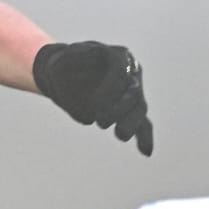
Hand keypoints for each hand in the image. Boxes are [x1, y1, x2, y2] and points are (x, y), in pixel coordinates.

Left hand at [32, 41, 153, 155]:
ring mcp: (132, 92)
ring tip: (120, 135)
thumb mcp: (62, 59)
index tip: (94, 105)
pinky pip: (142, 124)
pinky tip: (146, 152)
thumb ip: (71, 63)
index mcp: (117, 56)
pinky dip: (144, 138)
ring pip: (139, 109)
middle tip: (100, 121)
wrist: (66, 76)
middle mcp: (130, 73)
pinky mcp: (130, 110)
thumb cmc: (65, 66)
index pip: (121, 72)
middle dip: (119, 109)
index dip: (110, 90)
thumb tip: (80, 70)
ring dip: (131, 124)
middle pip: (134, 93)